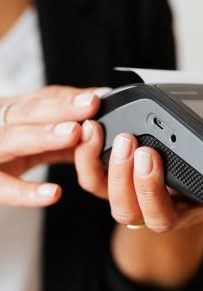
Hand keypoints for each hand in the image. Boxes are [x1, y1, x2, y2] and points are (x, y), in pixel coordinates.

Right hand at [0, 86, 104, 206]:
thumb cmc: (12, 150)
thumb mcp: (38, 133)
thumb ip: (69, 119)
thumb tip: (105, 97)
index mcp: (11, 112)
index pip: (40, 99)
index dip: (67, 98)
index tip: (95, 98)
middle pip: (26, 112)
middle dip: (59, 108)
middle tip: (90, 107)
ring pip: (11, 140)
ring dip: (43, 136)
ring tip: (75, 134)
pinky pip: (3, 188)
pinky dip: (26, 192)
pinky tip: (54, 192)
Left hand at [74, 107, 202, 231]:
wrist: (192, 184)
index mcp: (178, 212)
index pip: (160, 214)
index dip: (150, 190)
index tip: (153, 157)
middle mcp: (149, 208)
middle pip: (126, 208)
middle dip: (126, 176)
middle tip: (135, 143)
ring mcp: (127, 193)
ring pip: (103, 192)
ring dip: (101, 162)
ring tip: (104, 131)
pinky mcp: (110, 176)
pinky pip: (90, 173)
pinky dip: (85, 153)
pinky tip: (89, 126)